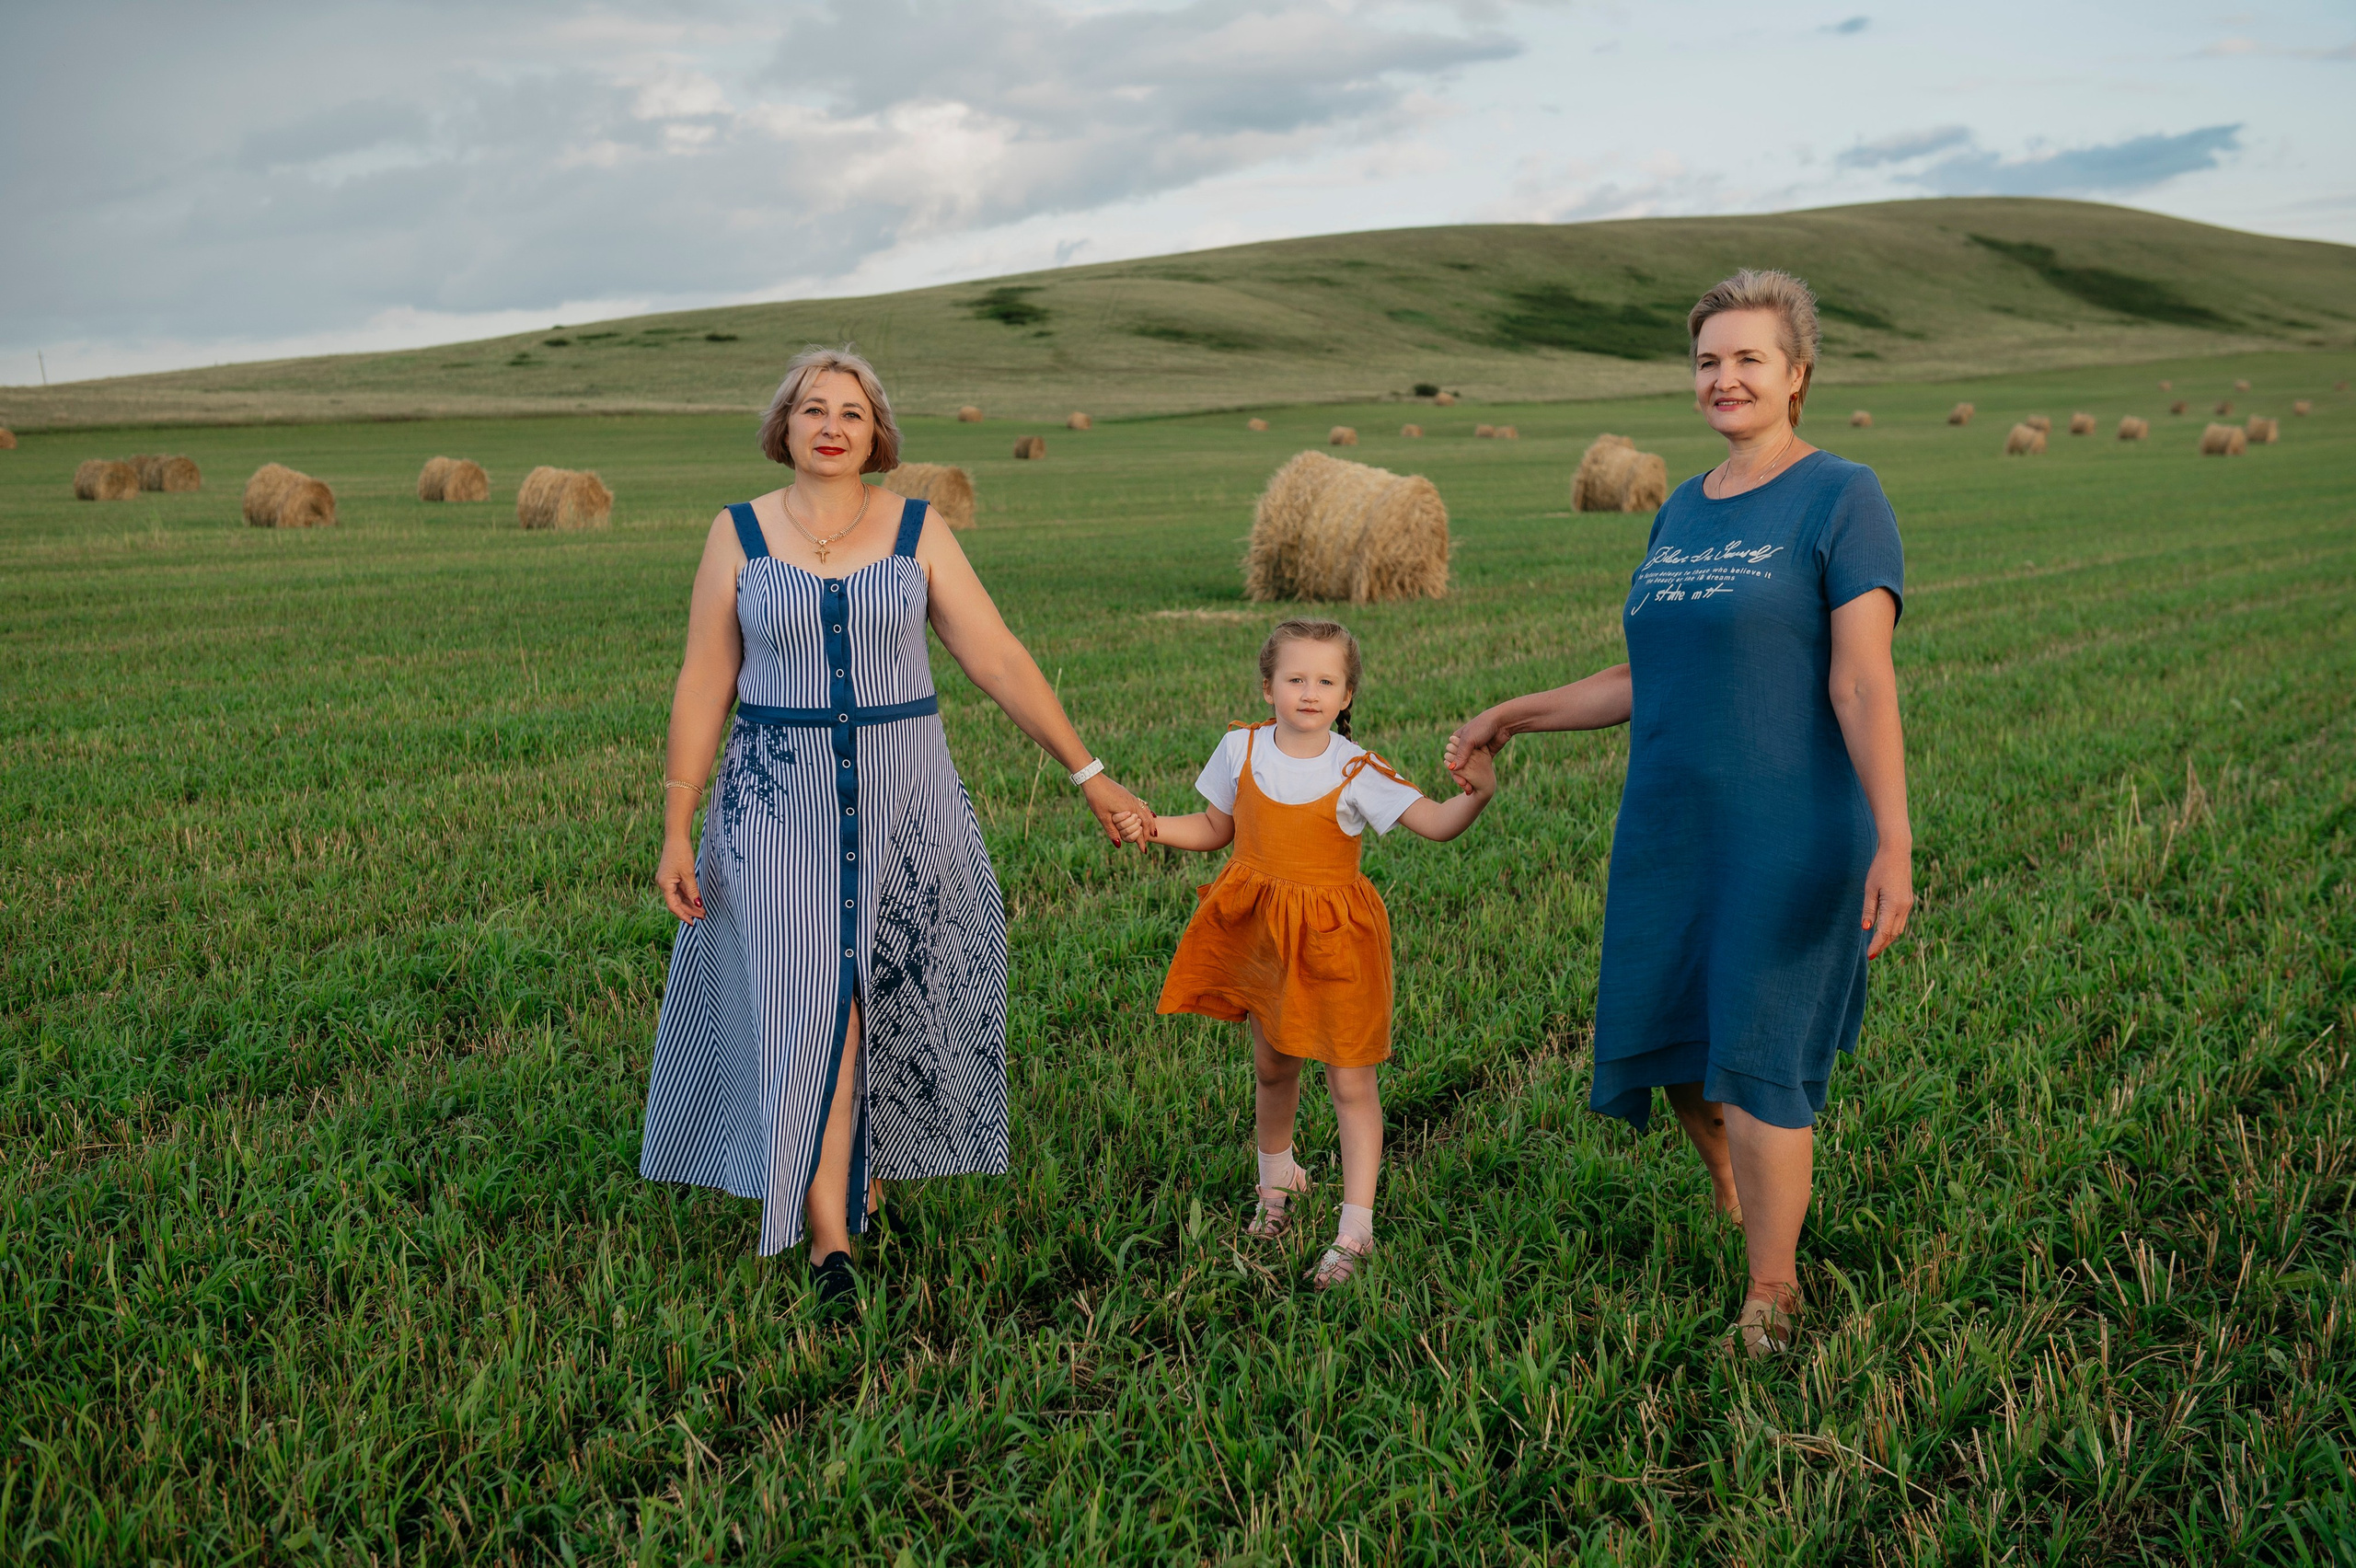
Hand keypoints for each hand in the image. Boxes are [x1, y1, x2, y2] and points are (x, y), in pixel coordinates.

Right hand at [657, 835, 703, 921]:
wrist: (676, 837)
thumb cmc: (681, 853)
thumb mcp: (688, 873)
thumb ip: (692, 890)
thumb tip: (698, 904)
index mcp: (664, 884)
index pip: (673, 905)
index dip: (683, 915)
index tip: (693, 922)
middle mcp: (664, 884)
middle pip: (676, 902)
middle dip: (689, 910)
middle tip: (703, 916)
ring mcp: (667, 880)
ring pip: (679, 897)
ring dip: (690, 904)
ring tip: (702, 910)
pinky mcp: (672, 876)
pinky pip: (680, 890)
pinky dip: (688, 896)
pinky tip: (697, 900)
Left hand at [1081, 773, 1154, 852]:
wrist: (1093, 778)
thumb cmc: (1097, 798)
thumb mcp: (1103, 817)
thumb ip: (1112, 831)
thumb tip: (1119, 845)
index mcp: (1129, 810)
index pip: (1140, 829)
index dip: (1141, 841)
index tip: (1144, 851)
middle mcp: (1133, 803)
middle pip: (1146, 820)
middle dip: (1149, 831)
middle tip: (1150, 841)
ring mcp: (1131, 797)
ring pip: (1146, 812)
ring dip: (1150, 822)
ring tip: (1153, 830)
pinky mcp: (1128, 794)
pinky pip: (1142, 805)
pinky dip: (1146, 812)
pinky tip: (1147, 813)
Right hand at [1443, 709, 1508, 793]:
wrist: (1503, 723)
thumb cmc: (1483, 726)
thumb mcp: (1469, 740)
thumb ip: (1461, 754)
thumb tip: (1452, 768)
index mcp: (1457, 739)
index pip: (1450, 757)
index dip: (1453, 770)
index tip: (1458, 780)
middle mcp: (1465, 745)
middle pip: (1459, 763)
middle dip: (1460, 775)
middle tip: (1464, 786)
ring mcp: (1475, 751)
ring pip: (1469, 767)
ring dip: (1468, 777)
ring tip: (1469, 787)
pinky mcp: (1485, 755)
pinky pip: (1479, 766)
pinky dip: (1477, 775)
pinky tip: (1475, 783)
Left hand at [1861, 842, 1913, 958]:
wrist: (1897, 852)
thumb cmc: (1880, 868)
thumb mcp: (1870, 889)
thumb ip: (1869, 910)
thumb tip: (1867, 928)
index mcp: (1894, 905)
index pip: (1884, 932)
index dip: (1876, 945)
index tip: (1868, 956)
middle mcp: (1904, 907)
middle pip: (1893, 934)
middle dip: (1882, 945)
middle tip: (1871, 955)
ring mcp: (1908, 904)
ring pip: (1899, 929)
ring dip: (1888, 939)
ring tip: (1877, 946)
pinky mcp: (1908, 901)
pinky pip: (1901, 921)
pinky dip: (1893, 929)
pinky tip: (1885, 931)